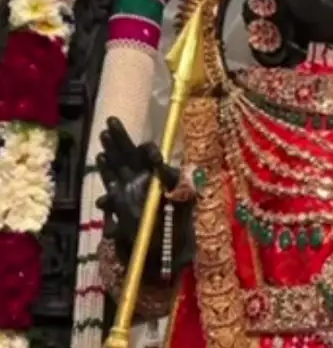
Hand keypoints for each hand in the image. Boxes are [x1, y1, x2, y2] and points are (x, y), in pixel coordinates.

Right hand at [96, 117, 178, 253]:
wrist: (165, 257)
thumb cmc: (179, 230)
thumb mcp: (185, 205)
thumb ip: (178, 185)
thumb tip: (164, 168)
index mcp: (162, 178)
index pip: (152, 157)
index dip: (149, 152)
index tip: (152, 158)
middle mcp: (145, 181)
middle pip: (131, 155)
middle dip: (121, 139)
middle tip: (111, 121)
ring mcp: (131, 192)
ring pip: (118, 167)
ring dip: (111, 153)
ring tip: (104, 136)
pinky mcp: (121, 207)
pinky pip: (111, 189)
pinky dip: (107, 177)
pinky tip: (101, 162)